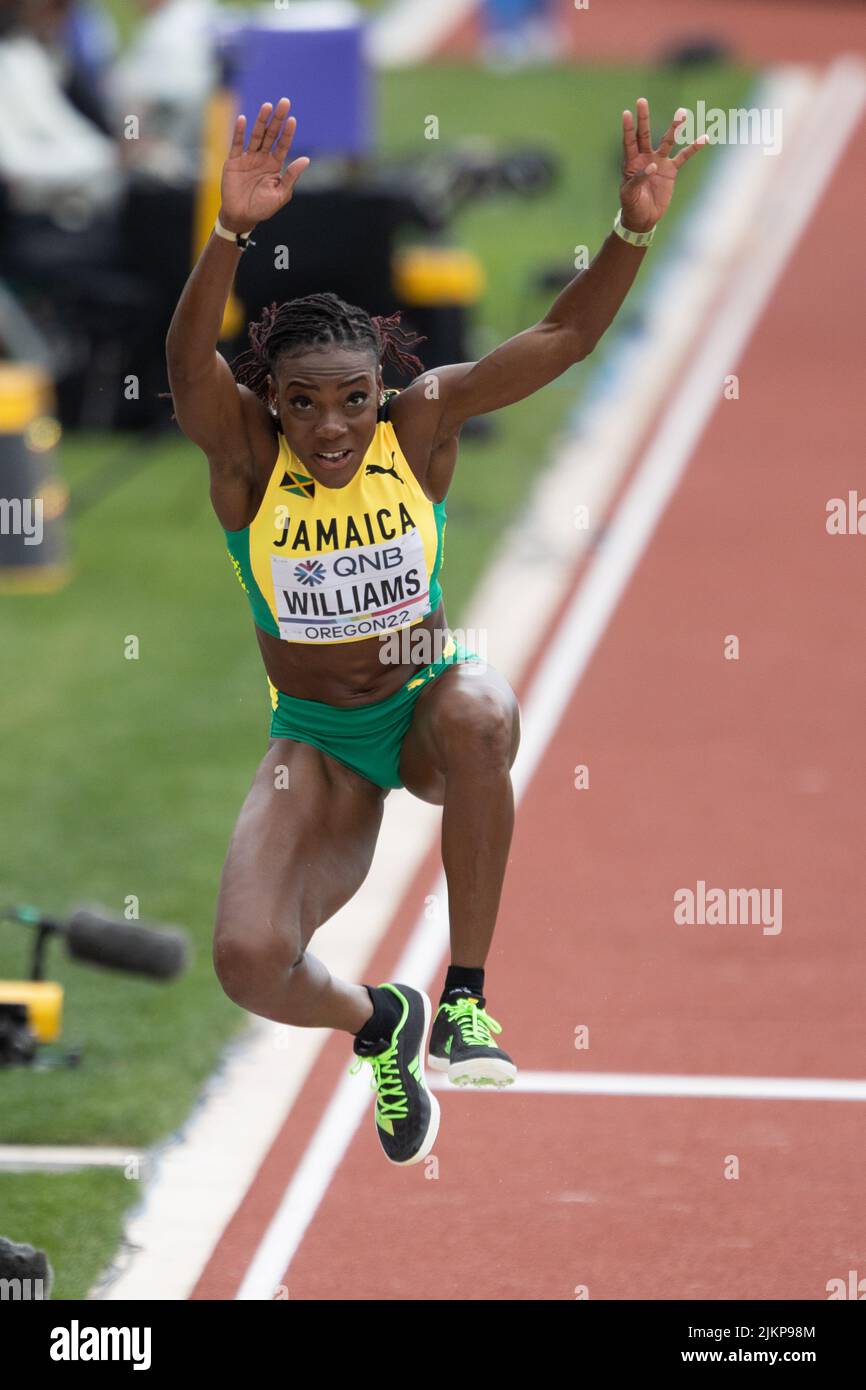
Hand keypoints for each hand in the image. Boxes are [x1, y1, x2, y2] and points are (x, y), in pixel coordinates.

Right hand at [219, 98, 309, 231]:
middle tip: (284, 102)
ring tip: (267, 107)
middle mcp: (262, 158)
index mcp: (274, 165)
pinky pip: (237, 144)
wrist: (241, 217)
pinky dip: (240, 132)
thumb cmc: (262, 208)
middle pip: (270, 134)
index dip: (287, 132)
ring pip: (255, 135)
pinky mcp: (233, 161)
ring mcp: (248, 158)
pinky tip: (244, 120)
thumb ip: (291, 176)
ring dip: (261, 121)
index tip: (292, 119)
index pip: (282, 144)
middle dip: (277, 119)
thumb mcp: (281, 194)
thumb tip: (306, 159)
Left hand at [619, 98, 706, 232]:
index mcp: (631, 162)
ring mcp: (659, 161)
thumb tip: (652, 166)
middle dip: (644, 118)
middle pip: (645, 134)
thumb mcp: (630, 195)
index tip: (627, 113)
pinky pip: (684, 157)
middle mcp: (645, 157)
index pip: (629, 142)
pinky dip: (693, 148)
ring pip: (667, 141)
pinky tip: (704, 138)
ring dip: (674, 127)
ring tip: (682, 113)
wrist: (643, 218)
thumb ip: (638, 179)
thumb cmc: (632, 206)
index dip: (628, 128)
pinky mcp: (671, 170)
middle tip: (642, 101)